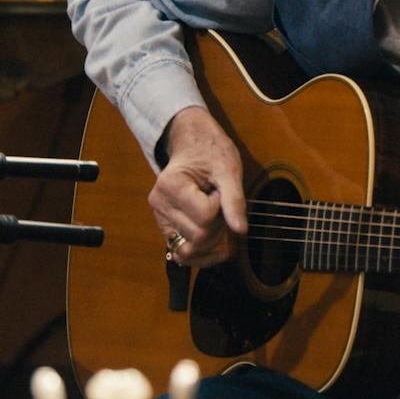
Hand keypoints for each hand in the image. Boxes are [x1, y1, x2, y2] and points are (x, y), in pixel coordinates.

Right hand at [152, 105, 244, 268]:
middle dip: (219, 225)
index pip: (206, 216)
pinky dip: (201, 255)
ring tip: (216, 214)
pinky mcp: (166, 227)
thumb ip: (234, 200)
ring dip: (212, 238)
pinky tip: (217, 249)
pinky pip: (180, 253)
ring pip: (190, 250)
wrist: (193, 143)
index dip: (222, 206)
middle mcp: (158, 203)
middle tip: (222, 203)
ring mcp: (160, 217)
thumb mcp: (228, 169)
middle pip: (198, 236)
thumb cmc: (211, 151)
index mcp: (170, 185)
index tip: (221, 190)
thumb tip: (241, 230)